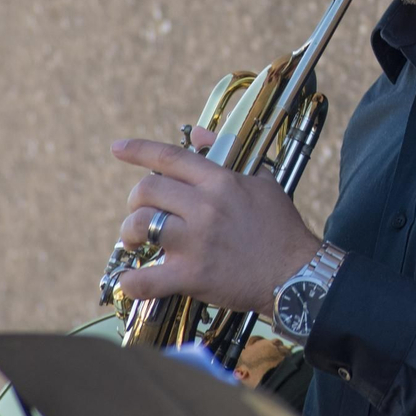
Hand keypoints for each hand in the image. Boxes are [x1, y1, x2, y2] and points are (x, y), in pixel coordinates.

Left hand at [111, 127, 321, 313]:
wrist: (297, 274)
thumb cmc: (280, 228)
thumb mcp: (262, 182)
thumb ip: (228, 155)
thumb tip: (199, 134)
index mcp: (221, 182)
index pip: (171, 157)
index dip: (139, 149)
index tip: (118, 147)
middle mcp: (205, 207)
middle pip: (147, 190)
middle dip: (136, 199)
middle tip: (141, 211)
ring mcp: (197, 241)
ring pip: (140, 225)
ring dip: (129, 233)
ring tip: (136, 241)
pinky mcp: (193, 275)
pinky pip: (146, 279)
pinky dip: (130, 281)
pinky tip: (129, 280)